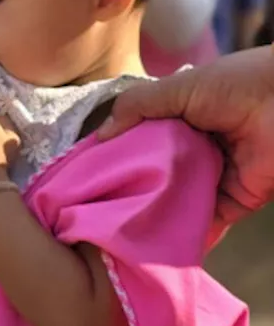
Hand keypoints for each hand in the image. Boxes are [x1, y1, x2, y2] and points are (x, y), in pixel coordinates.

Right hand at [97, 46, 273, 226]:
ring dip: (156, 211)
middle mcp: (198, 147)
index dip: (119, 153)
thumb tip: (100, 136)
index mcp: (183, 117)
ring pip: (178, 198)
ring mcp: (216, 175)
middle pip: (158, 172)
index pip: (143, 139)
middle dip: (134, 186)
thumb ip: (136, 106)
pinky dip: (185, 231)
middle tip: (100, 204)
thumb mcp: (178, 87)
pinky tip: (154, 240)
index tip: (89, 171)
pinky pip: (206, 219)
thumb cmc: (237, 85)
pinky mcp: (236, 199)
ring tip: (120, 227)